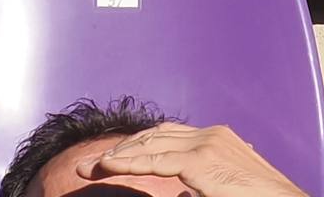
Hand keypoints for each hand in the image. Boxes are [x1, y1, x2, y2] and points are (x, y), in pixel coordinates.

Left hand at [74, 123, 309, 195]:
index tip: (117, 155)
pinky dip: (129, 163)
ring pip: (152, 142)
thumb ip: (203, 181)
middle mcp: (210, 134)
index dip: (141, 143)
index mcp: (216, 137)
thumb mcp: (225, 185)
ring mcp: (206, 145)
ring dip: (121, 153)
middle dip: (126, 145)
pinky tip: (110, 167)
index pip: (169, 133)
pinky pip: (156, 161)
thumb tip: (185, 190)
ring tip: (97, 164)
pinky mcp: (202, 162)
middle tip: (98, 159)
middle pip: (156, 132)